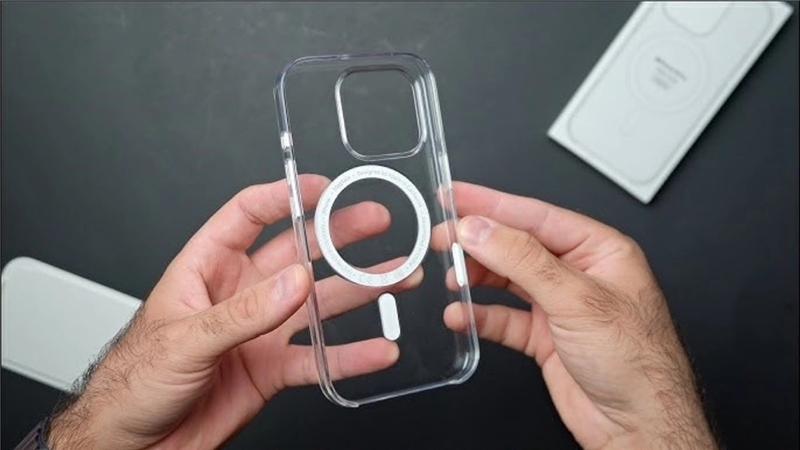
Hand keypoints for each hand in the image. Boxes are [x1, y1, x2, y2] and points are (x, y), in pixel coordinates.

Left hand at [46, 175, 416, 449]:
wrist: (134, 443)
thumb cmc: (134, 382)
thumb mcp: (183, 339)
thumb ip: (243, 313)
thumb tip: (295, 282)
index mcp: (208, 268)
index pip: (249, 215)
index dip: (287, 196)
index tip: (325, 188)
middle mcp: (241, 293)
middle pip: (299, 252)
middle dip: (341, 236)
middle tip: (376, 221)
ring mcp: (261, 330)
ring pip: (320, 303)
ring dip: (360, 291)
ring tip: (397, 280)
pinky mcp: (273, 368)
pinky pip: (321, 358)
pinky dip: (352, 356)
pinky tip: (378, 351)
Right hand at [438, 183, 715, 448]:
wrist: (639, 426)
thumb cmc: (637, 363)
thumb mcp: (577, 299)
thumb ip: (523, 260)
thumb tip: (482, 229)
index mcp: (599, 250)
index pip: (536, 216)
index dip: (492, 204)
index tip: (457, 195)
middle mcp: (579, 274)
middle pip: (517, 245)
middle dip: (478, 242)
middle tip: (443, 237)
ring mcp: (560, 306)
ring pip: (507, 279)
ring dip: (477, 277)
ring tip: (452, 276)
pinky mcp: (545, 337)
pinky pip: (504, 317)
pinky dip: (481, 315)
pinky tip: (462, 314)